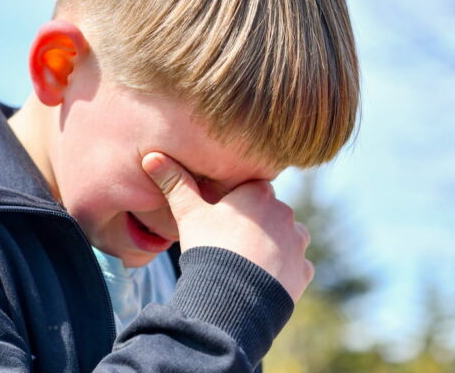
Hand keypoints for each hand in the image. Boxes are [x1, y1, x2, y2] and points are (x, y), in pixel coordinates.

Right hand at [141, 152, 313, 301]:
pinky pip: (297, 265)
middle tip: (233, 241)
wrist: (231, 298)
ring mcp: (297, 242)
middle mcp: (285, 213)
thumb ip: (175, 184)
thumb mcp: (188, 214)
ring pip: (288, 236)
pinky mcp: (303, 270)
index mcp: (259, 194)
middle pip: (270, 212)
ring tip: (249, 261)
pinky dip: (285, 271)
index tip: (225, 216)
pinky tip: (264, 279)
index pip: (252, 188)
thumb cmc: (209, 249)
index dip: (238, 202)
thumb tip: (151, 157)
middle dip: (257, 223)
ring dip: (275, 244)